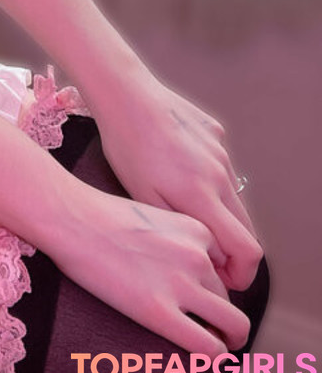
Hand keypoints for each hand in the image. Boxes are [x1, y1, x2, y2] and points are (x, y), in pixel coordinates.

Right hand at [47, 182, 252, 355]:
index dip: (213, 289)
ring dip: (226, 339)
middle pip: (227, 298)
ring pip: (233, 325)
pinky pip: (208, 347)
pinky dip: (215, 358)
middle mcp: (197, 255)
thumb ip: (174, 239)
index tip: (202, 300)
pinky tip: (206, 360)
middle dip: (219, 316)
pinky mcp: (160, 311)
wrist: (69, 216)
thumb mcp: (151, 214)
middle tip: (207, 328)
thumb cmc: (96, 214)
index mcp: (196, 229)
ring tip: (211, 345)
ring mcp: (181, 283)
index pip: (224, 269)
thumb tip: (177, 271)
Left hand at [88, 72, 262, 292]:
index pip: (248, 250)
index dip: (242, 273)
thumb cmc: (126, 146)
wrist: (125, 94)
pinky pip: (220, 165)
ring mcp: (220, 151)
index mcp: (203, 196)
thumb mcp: (144, 198)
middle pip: (246, 226)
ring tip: (182, 207)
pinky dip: (208, 177)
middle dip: (232, 248)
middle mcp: (220, 175)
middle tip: (207, 254)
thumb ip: (180, 229)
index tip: (224, 278)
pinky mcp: (214, 132)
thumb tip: (208, 254)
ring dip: (219, 211)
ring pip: (233, 195)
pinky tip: (176, 168)